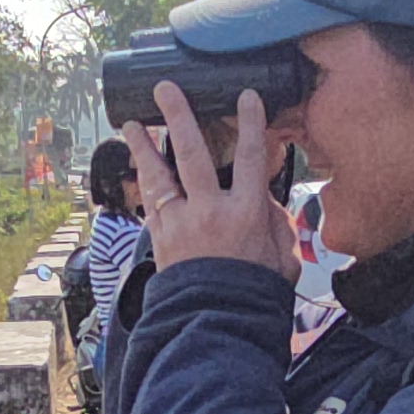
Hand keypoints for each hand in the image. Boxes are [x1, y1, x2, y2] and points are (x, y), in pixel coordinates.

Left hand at [122, 83, 298, 280]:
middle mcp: (210, 211)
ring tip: (130, 123)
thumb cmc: (255, 293)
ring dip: (144, 147)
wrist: (218, 324)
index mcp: (246, 213)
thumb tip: (263, 198)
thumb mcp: (283, 258)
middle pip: (192, 153)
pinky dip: (143, 183)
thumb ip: (276, 223)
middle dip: (179, 117)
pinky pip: (150, 202)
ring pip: (159, 176)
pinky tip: (137, 167)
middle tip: (165, 88)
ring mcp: (180, 223)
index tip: (247, 97)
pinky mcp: (162, 239)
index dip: (251, 123)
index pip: (250, 157)